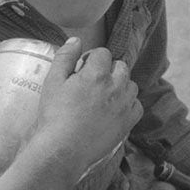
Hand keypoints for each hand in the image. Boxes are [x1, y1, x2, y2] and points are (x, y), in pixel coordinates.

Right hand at [26, 37, 141, 185]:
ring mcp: (124, 106)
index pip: (103, 53)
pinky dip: (128, 105)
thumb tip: (75, 40)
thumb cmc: (54, 115)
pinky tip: (114, 110)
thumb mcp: (53, 81)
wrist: (63, 149)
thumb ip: (65, 57)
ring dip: (120, 86)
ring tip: (104, 96)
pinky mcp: (128, 123)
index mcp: (97, 74)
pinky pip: (137, 106)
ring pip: (131, 85)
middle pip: (121, 67)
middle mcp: (116, 87)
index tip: (83, 68)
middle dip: (108, 70)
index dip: (92, 58)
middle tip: (92, 82)